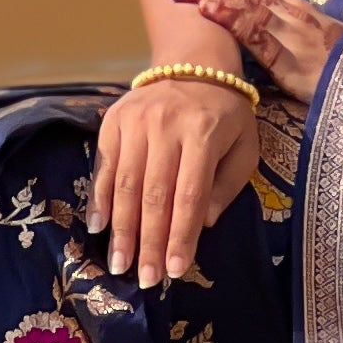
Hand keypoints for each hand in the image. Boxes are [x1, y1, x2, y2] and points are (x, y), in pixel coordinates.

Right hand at [88, 77, 262, 289]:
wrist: (193, 62)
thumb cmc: (225, 114)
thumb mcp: (244, 145)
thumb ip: (227, 185)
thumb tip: (203, 224)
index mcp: (203, 133)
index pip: (189, 195)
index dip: (181, 236)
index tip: (175, 271)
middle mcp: (165, 126)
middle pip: (154, 195)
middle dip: (148, 242)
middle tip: (144, 280)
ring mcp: (135, 122)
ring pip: (124, 184)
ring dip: (121, 229)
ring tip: (119, 264)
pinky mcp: (112, 121)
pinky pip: (103, 167)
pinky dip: (99, 199)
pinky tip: (98, 227)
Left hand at [149, 0, 342, 103]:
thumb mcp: (319, 44)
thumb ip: (292, 34)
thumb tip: (266, 30)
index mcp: (296, 7)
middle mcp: (289, 12)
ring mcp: (288, 32)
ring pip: (238, 1)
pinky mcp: (288, 59)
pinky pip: (253, 33)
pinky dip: (227, 17)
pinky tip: (201, 7)